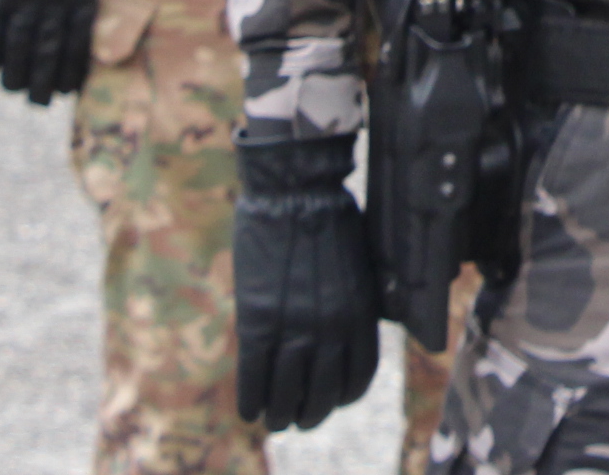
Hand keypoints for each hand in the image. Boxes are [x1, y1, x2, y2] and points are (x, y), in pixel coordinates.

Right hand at [235, 133, 380, 428]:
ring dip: (280, 413)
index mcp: (360, 311)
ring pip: (287, 392)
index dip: (343, 396)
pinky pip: (254, 375)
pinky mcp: (257, 318)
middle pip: (323, 393)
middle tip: (299, 418)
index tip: (331, 400)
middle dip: (310, 413)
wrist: (293, 189)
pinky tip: (248, 408)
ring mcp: (294, 325)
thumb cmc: (329, 217)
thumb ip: (356, 302)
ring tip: (274, 419)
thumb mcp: (359, 263)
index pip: (358, 376)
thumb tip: (352, 333)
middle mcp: (331, 326)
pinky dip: (251, 398)